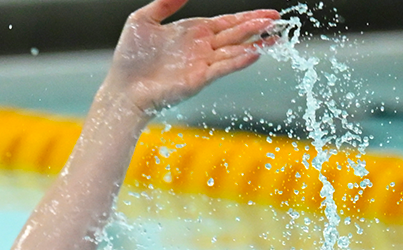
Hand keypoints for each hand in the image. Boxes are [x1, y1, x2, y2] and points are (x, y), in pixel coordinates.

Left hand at [100, 0, 279, 118]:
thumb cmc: (129, 58)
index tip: (268, 14)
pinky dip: (238, 60)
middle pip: (236, 34)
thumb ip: (165, 3)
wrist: (121, 88)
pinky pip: (222, 68)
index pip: (227, 22)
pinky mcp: (198, 80)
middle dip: (257, 26)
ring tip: (276, 36)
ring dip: (255, 43)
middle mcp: (201, 48)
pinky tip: (254, 53)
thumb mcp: (143, 20)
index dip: (247, 17)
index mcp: (193, 32)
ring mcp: (201, 64)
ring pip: (234, 50)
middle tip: (280, 20)